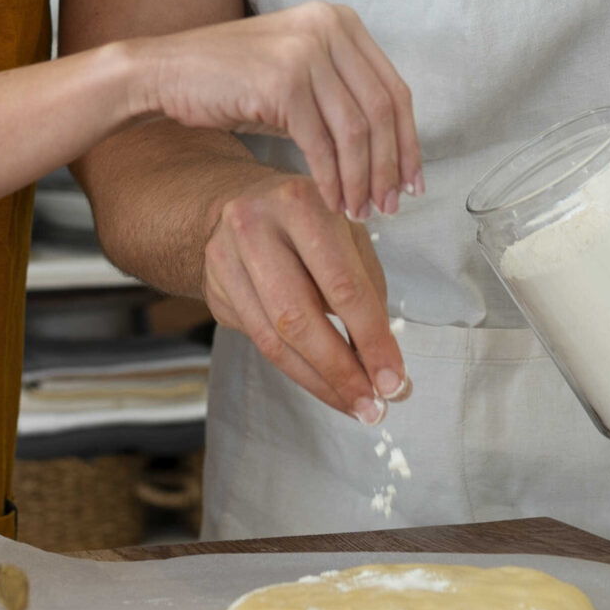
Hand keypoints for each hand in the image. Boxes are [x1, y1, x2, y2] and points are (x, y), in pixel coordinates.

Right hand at [128, 1, 421, 218]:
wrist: (164, 72)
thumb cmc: (228, 80)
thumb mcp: (295, 73)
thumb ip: (340, 93)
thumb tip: (391, 148)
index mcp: (339, 21)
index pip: (393, 89)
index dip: (408, 141)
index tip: (412, 180)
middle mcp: (328, 27)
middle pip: (381, 110)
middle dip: (391, 166)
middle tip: (390, 206)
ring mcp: (305, 50)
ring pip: (356, 130)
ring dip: (362, 179)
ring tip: (360, 211)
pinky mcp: (283, 80)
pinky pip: (321, 143)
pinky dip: (331, 180)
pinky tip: (331, 202)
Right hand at [201, 172, 409, 422]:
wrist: (238, 204)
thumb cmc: (308, 222)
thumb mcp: (347, 233)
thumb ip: (366, 290)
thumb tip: (383, 364)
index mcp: (300, 204)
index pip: (342, 285)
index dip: (371, 339)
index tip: (394, 380)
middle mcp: (255, 227)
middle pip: (299, 317)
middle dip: (341, 370)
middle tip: (374, 406)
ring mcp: (226, 259)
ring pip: (273, 339)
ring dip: (319, 381)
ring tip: (354, 405)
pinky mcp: (215, 290)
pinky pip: (258, 342)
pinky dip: (296, 370)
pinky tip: (324, 383)